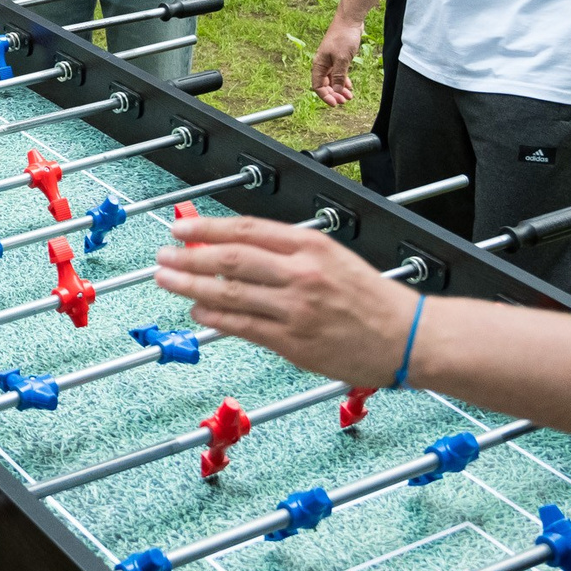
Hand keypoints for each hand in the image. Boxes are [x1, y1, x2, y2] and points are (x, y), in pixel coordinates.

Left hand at [155, 217, 416, 386]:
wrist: (408, 335)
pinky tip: (197, 312)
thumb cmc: (370, 297)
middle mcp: (302, 273)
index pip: (247, 230)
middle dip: (189, 257)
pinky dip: (215, 318)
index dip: (207, 228)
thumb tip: (232, 247)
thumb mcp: (331, 257)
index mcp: (311, 245)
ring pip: (231, 293)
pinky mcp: (295, 342)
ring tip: (167, 280)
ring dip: (191, 286)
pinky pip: (244, 326)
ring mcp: (297, 309)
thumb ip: (286, 252)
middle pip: (231, 259)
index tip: (179, 228)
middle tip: (162, 256)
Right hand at [310, 16, 362, 106]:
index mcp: (319, 64)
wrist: (350, 20)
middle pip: (325, 84)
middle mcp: (323, 64)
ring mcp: (331, 61)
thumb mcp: (342, 59)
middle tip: (344, 101)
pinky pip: (339, 74)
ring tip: (349, 97)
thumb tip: (337, 92)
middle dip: (334, 94)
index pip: (318, 86)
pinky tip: (349, 86)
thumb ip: (339, 76)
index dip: (325, 96)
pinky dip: (343, 81)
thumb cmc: (343, 37)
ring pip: (333, 80)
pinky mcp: (339, 58)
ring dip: (340, 89)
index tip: (335, 104)